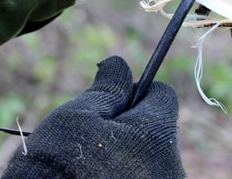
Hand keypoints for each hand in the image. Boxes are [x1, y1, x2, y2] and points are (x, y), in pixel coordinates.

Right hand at [1, 56, 184, 178]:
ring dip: (126, 152)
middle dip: (128, 124)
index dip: (132, 91)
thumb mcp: (76, 117)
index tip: (107, 103)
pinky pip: (142, 177)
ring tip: (90, 166)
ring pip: (149, 156)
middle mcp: (172, 166)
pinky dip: (124, 174)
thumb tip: (120, 63)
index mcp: (158, 135)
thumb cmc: (58, 165)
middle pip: (155, 127)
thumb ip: (106, 89)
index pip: (161, 95)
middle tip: (92, 138)